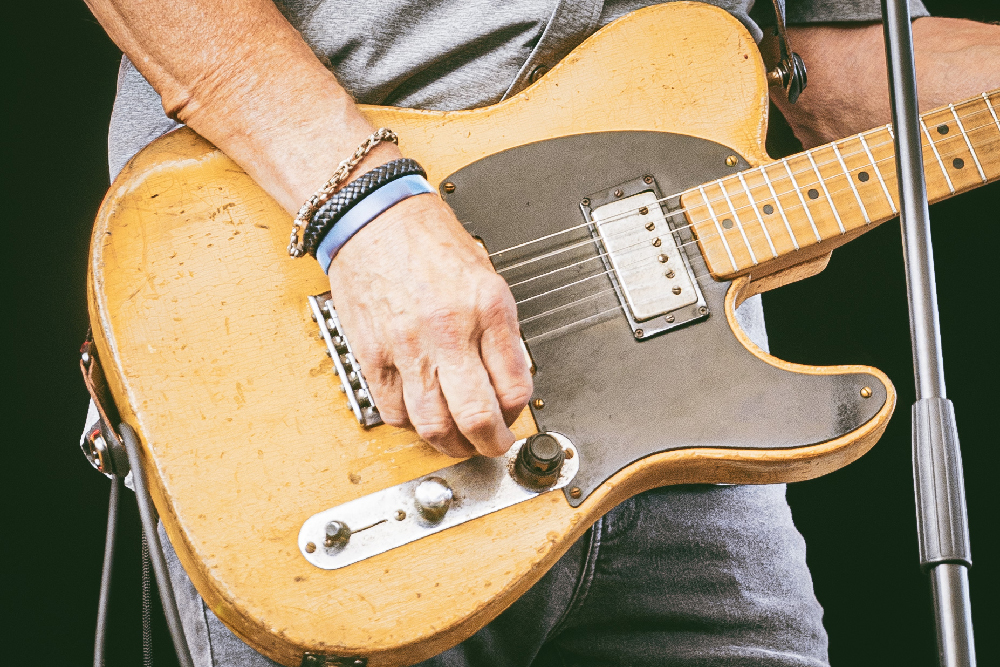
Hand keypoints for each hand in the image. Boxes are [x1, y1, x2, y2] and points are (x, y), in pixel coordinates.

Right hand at [327, 194, 532, 457]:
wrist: (373, 217)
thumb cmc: (428, 241)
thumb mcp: (486, 278)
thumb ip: (500, 332)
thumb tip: (509, 381)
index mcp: (487, 308)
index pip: (515, 387)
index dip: (518, 414)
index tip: (514, 418)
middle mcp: (449, 330)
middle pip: (476, 417)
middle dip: (491, 444)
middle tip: (493, 446)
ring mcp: (407, 346)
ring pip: (433, 425)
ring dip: (450, 444)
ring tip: (458, 441)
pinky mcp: (372, 354)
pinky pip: (394, 412)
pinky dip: (411, 425)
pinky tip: (422, 415)